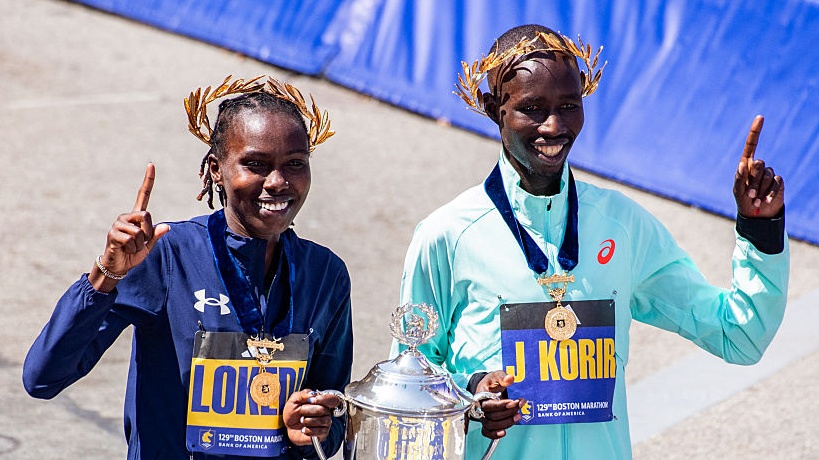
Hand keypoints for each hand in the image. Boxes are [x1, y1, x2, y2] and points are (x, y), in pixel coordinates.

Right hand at [90, 163, 169, 290]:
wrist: (119, 266)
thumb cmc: (133, 254)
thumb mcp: (148, 246)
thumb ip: (156, 236)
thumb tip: (166, 227)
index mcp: (137, 216)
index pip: (143, 195)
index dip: (148, 180)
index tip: (151, 164)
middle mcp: (126, 216)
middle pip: (147, 215)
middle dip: (148, 233)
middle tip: (140, 243)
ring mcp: (118, 224)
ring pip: (139, 231)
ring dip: (139, 244)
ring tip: (131, 247)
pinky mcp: (113, 233)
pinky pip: (131, 239)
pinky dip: (132, 248)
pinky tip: (124, 249)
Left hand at [282, 389, 341, 445]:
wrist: (288, 427)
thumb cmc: (292, 412)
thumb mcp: (294, 401)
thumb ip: (303, 395)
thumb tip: (313, 394)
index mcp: (321, 401)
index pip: (331, 399)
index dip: (322, 399)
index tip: (310, 401)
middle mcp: (326, 411)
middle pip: (323, 410)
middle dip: (309, 410)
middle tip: (301, 412)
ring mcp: (325, 423)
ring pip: (322, 421)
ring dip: (308, 421)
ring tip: (301, 420)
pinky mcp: (323, 433)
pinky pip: (320, 432)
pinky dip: (309, 430)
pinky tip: (304, 430)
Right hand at [474, 371, 523, 439]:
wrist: (489, 387)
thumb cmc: (492, 382)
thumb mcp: (497, 375)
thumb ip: (503, 377)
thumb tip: (510, 378)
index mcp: (480, 395)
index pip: (489, 404)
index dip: (501, 405)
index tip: (512, 401)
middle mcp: (480, 407)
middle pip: (491, 416)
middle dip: (508, 412)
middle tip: (519, 405)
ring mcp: (483, 416)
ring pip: (491, 425)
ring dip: (506, 422)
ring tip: (518, 416)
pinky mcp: (487, 423)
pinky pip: (487, 432)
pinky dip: (494, 434)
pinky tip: (504, 432)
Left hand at [733, 115, 784, 217]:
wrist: (756, 214)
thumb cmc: (743, 200)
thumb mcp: (737, 191)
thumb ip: (739, 178)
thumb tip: (743, 165)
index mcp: (746, 164)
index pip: (751, 144)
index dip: (755, 131)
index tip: (760, 117)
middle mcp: (758, 166)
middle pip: (759, 164)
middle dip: (753, 181)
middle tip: (749, 193)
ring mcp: (769, 173)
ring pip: (767, 175)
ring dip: (760, 189)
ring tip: (755, 199)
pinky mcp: (778, 181)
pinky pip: (776, 183)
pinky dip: (769, 194)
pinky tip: (765, 201)